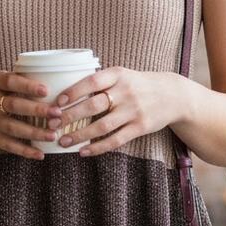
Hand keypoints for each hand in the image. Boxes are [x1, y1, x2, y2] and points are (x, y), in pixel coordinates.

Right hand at [0, 70, 62, 160]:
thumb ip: (17, 80)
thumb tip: (51, 79)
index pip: (10, 82)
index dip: (28, 86)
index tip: (46, 90)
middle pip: (14, 106)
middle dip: (37, 110)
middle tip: (57, 113)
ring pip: (13, 128)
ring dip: (35, 133)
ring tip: (53, 135)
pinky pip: (8, 145)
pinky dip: (25, 151)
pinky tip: (40, 154)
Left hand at [49, 67, 180, 156]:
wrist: (173, 95)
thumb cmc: (139, 85)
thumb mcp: (123, 74)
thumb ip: (101, 81)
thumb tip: (67, 93)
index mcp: (118, 74)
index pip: (91, 82)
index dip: (73, 92)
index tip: (57, 101)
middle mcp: (126, 92)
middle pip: (93, 106)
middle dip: (70, 116)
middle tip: (52, 124)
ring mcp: (134, 110)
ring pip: (102, 126)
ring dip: (80, 135)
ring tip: (63, 141)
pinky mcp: (140, 127)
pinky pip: (115, 140)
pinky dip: (98, 147)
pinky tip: (84, 151)